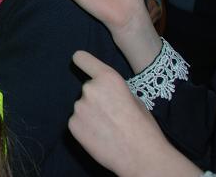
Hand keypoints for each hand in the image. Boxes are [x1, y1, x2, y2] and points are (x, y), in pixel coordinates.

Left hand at [69, 51, 201, 176]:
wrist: (142, 156)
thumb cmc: (143, 127)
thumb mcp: (134, 98)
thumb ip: (114, 90)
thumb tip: (105, 91)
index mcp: (108, 78)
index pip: (82, 58)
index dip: (82, 61)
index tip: (80, 63)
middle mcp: (89, 89)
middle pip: (88, 90)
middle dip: (96, 99)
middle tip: (112, 116)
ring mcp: (78, 107)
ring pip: (83, 107)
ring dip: (90, 115)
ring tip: (108, 129)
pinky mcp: (72, 125)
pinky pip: (77, 122)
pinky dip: (85, 128)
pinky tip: (100, 137)